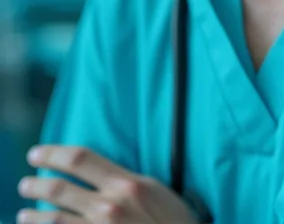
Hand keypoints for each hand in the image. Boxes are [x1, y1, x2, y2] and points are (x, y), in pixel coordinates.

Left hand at [17, 145, 202, 223]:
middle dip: (35, 184)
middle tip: (26, 183)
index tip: (37, 153)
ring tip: (23, 213)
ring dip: (32, 215)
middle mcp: (110, 206)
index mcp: (127, 183)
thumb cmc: (173, 222)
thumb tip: (99, 172)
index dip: (53, 153)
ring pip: (52, 220)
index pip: (80, 159)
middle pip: (59, 188)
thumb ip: (126, 181)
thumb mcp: (154, 192)